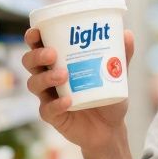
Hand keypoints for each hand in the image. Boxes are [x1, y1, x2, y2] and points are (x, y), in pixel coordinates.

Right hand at [22, 27, 134, 152]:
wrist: (110, 128)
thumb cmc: (107, 95)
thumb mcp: (117, 74)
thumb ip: (122, 55)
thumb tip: (127, 34)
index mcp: (58, 62)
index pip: (39, 45)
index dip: (33, 37)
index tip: (36, 31)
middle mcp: (49, 77)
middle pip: (30, 62)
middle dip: (37, 55)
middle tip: (52, 54)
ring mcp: (49, 97)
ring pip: (34, 84)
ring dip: (46, 78)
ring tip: (64, 75)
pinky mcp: (53, 116)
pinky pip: (48, 110)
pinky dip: (56, 104)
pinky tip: (68, 101)